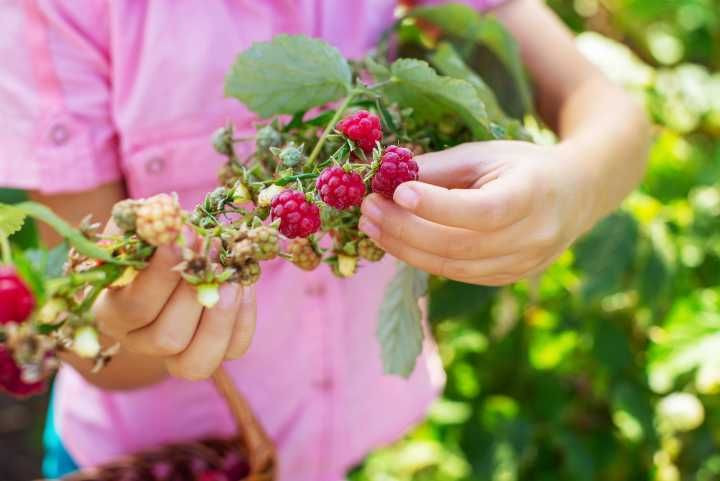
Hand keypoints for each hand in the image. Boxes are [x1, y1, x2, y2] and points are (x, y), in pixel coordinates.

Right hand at [94, 224, 255, 380]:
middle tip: (211, 253)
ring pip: (198, 360)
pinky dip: (243, 317)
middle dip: (194, 295)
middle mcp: (141, 342)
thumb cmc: (152, 245)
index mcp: (113, 312)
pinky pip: (234, 349)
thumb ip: (144, 221)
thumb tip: (162, 210)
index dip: (160, 276)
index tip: (180, 240)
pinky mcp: (214, 354)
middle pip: (167, 338)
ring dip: (221, 316)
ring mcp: (177, 355)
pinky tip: (242, 287)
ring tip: (232, 279)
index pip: (134, 307)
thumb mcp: (140, 231)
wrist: (175, 264)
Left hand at [359, 140, 596, 284]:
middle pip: (458, 245)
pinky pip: (456, 274)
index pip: (481, 211)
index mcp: (531, 197)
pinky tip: (396, 240)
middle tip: (368, 208)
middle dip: (404, 228)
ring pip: (452, 267)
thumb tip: (386, 177)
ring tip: (371, 225)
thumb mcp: (485, 155)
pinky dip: (421, 258)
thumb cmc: (523, 166)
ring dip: (403, 248)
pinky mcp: (506, 279)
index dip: (436, 206)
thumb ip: (439, 169)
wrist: (574, 194)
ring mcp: (520, 265)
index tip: (397, 191)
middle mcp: (531, 238)